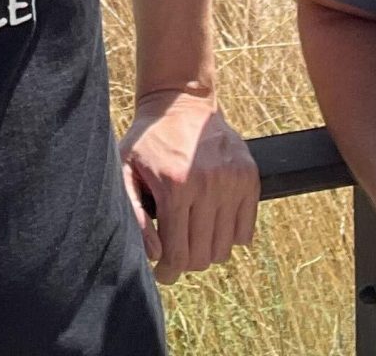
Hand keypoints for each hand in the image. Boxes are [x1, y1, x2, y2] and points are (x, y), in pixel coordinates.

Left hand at [119, 87, 259, 281]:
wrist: (181, 102)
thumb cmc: (148, 141)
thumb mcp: (126, 170)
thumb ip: (134, 213)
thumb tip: (154, 253)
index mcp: (175, 187)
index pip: (178, 254)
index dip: (168, 272)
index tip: (163, 273)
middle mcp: (208, 186)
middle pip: (203, 256)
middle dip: (186, 262)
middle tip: (176, 253)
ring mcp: (232, 181)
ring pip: (225, 248)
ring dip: (208, 251)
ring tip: (193, 237)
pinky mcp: (249, 177)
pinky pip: (246, 231)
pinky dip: (230, 236)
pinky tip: (213, 223)